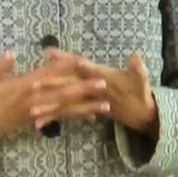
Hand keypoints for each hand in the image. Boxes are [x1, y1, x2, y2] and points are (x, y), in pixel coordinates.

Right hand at [30, 51, 158, 136]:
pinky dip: (54, 116)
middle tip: (33, 84)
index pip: (79, 64)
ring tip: (32, 112)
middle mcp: (89, 83)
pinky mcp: (85, 107)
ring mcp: (85, 95)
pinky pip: (66, 112)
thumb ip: (138, 71)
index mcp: (99, 73)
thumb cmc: (140, 94)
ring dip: (48, 104)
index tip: (48, 53)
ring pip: (62, 99)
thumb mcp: (141, 82)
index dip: (65, 59)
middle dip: (50, 83)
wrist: (144, 111)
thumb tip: (136, 57)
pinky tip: (40, 123)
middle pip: (65, 82)